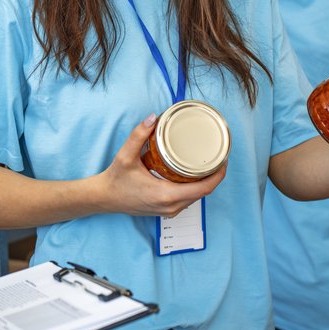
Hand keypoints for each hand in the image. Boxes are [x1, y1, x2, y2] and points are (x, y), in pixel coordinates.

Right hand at [94, 114, 225, 217]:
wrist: (104, 198)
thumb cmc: (115, 180)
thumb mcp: (125, 156)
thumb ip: (138, 135)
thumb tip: (153, 118)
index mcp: (166, 195)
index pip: (205, 188)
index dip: (219, 174)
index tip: (224, 159)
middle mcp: (171, 206)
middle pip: (204, 193)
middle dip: (214, 175)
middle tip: (218, 155)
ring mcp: (169, 211)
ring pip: (197, 197)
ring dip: (205, 182)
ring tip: (209, 163)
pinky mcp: (166, 211)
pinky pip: (188, 200)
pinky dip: (195, 188)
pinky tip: (195, 175)